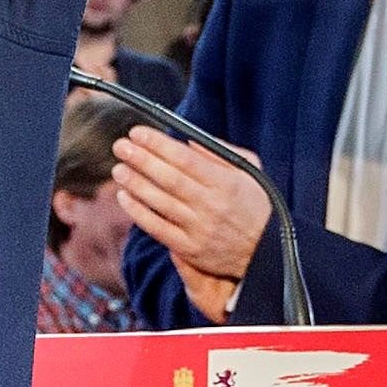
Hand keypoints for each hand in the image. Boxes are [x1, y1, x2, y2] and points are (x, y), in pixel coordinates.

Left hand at [112, 129, 272, 296]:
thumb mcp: (249, 172)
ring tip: (119, 169)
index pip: (185, 159)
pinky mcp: (190, 249)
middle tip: (121, 146)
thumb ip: (220, 152)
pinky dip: (138, 212)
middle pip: (169, 179)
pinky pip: (158, 228)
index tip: (138, 133)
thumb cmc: (256, 206)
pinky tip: (124, 197)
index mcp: (226, 183)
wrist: (267, 253)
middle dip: (141, 160)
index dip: (158, 144)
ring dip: (135, 184)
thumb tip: (188, 139)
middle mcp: (212, 205)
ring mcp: (199, 229)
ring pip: (160, 203)